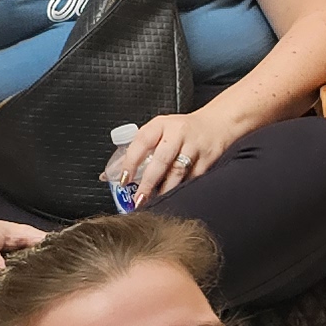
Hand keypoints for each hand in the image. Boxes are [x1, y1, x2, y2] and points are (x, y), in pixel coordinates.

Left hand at [111, 102, 247, 206]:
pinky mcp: (208, 159)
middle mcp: (177, 133)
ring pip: (178, 171)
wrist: (217, 123)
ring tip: (156, 202)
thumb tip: (108, 175)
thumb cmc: (182, 130)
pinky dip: (183, 190)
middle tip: (139, 199)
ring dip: (166, 190)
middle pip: (161, 159)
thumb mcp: (159, 132)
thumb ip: (137, 151)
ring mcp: (194, 146)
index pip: (142, 141)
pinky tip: (175, 198)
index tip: (124, 179)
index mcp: (160, 125)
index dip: (131, 161)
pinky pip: (193, 178)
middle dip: (149, 182)